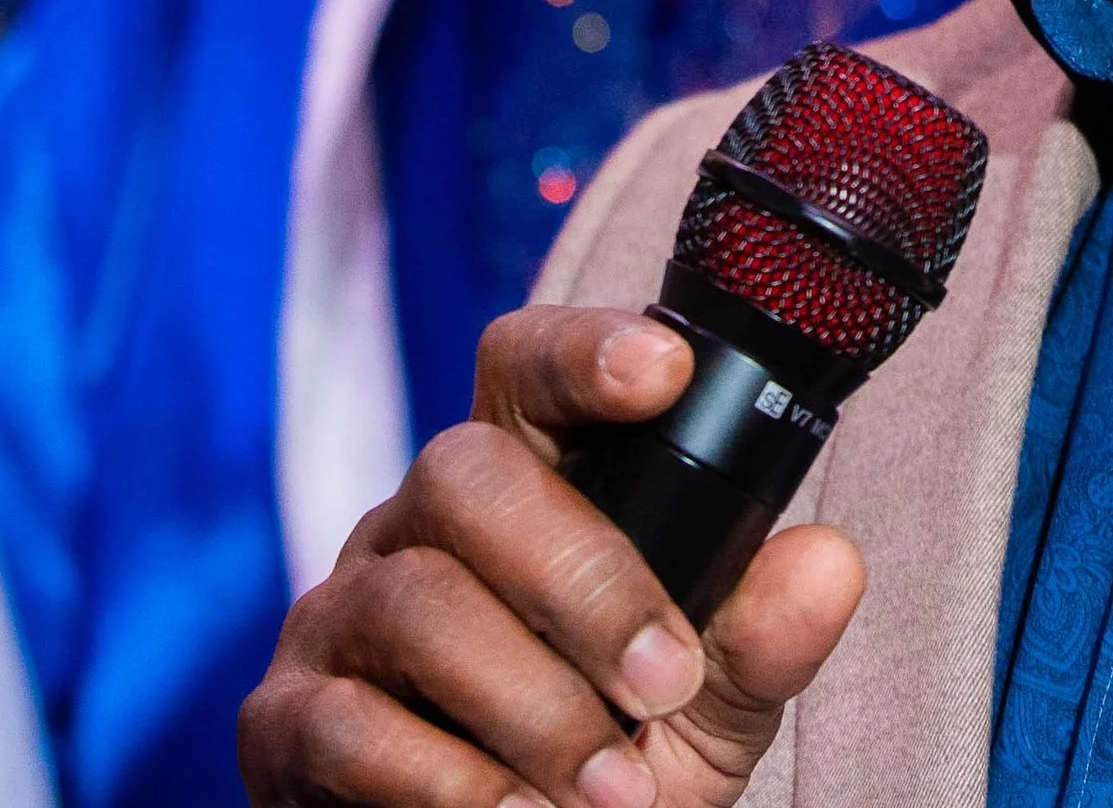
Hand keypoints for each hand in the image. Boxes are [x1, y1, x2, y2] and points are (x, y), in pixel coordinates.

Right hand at [238, 307, 866, 806]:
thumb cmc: (601, 769)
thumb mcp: (700, 709)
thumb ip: (758, 636)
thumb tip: (830, 562)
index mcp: (520, 482)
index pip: (526, 366)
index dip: (583, 349)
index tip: (662, 371)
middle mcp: (417, 521)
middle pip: (470, 472)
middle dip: (583, 579)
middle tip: (664, 683)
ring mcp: (341, 613)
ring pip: (419, 603)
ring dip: (530, 705)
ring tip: (609, 792)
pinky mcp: (283, 722)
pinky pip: (347, 726)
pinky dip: (446, 784)